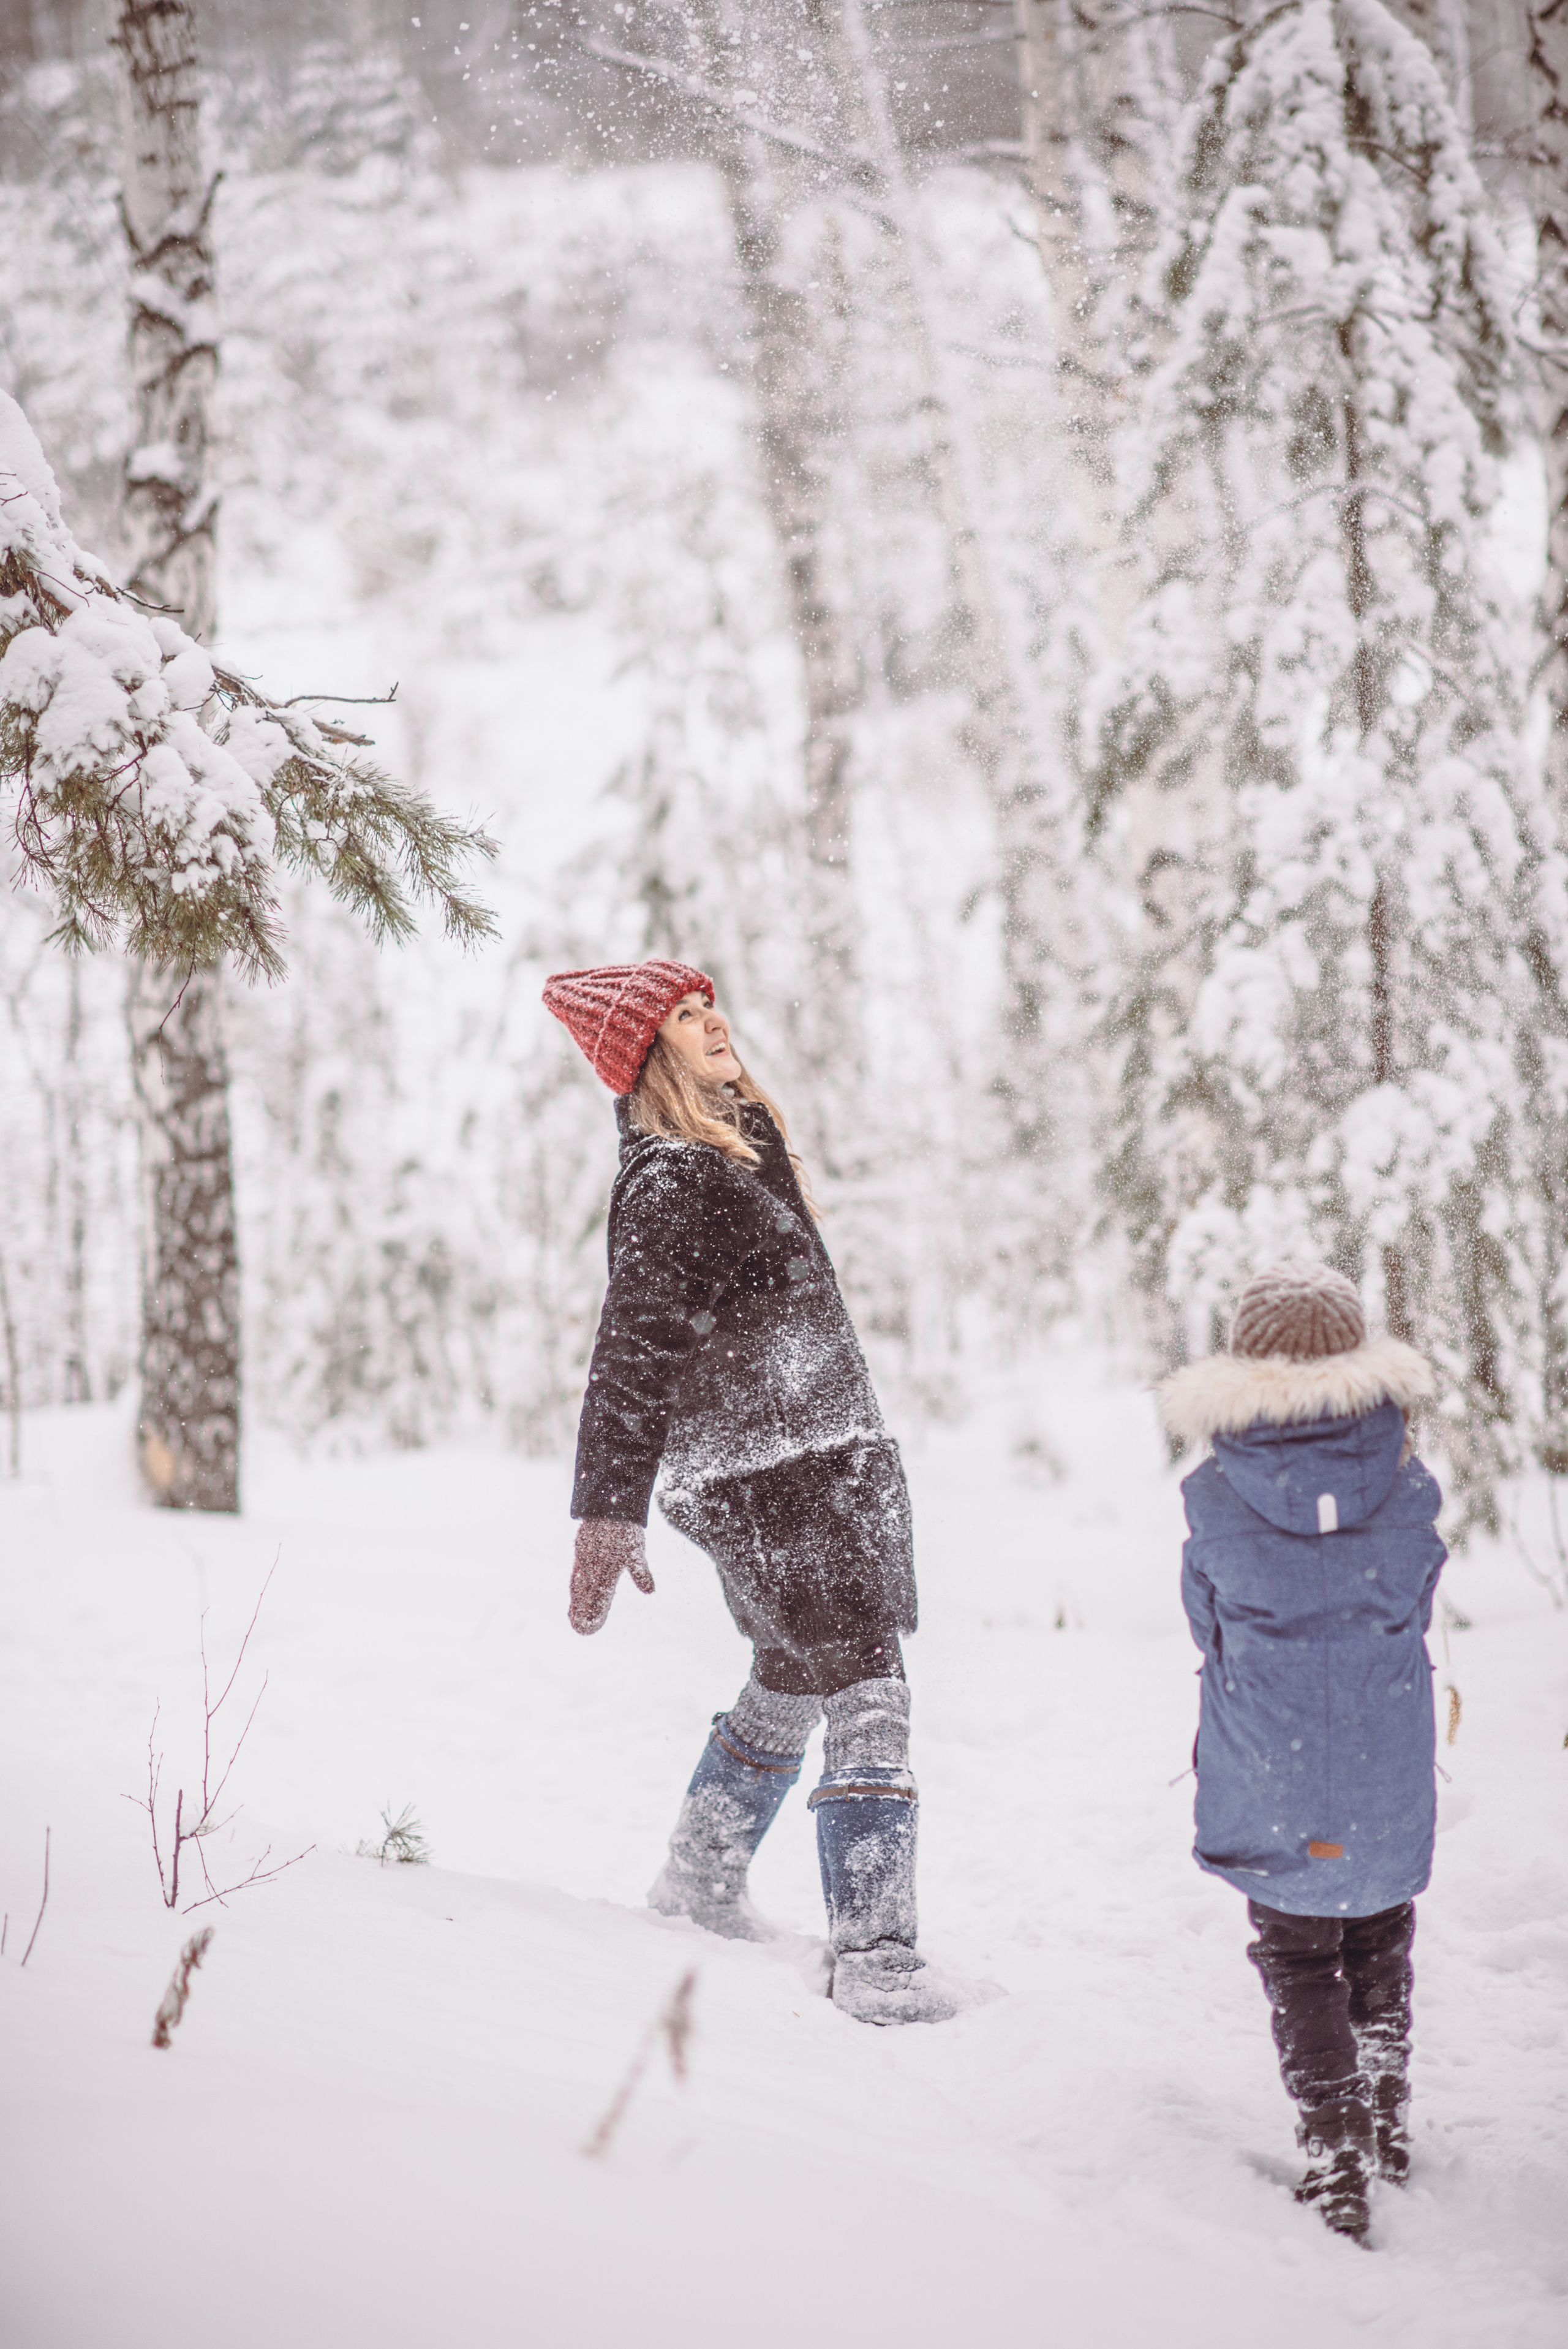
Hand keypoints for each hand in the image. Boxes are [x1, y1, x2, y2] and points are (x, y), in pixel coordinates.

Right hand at [570, 1519, 654, 1634]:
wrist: (610, 1505)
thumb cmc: (626, 1530)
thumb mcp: (636, 1551)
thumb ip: (641, 1572)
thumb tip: (650, 1590)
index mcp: (606, 1571)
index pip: (599, 1599)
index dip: (594, 1614)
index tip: (591, 1628)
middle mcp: (592, 1568)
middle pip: (584, 1596)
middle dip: (581, 1613)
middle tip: (579, 1629)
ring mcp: (584, 1559)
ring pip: (578, 1584)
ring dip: (576, 1601)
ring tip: (573, 1616)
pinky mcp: (580, 1549)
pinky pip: (576, 1572)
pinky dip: (575, 1585)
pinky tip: (575, 1590)